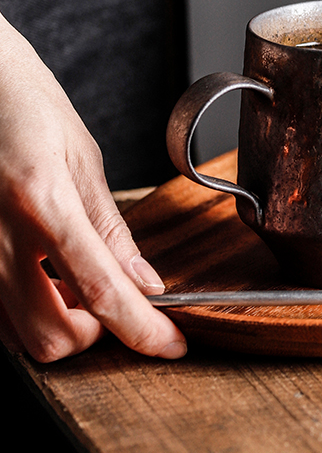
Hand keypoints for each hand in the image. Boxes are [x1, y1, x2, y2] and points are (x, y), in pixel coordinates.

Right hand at [0, 16, 185, 361]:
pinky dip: (27, 315)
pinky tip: (44, 279)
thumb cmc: (27, 108)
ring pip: (19, 337)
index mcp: (42, 203)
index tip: (172, 344)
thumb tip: (145, 281)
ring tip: (77, 282)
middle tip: (116, 300)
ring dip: (61, 325)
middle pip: (54, 336)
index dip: (143, 329)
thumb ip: (110, 229)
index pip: (102, 289)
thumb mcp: (82, 159)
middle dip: (96, 332)